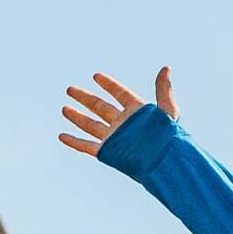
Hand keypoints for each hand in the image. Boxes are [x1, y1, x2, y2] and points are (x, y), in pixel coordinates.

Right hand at [58, 66, 178, 156]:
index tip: (96, 76)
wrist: (166, 166)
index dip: (109, 85)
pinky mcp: (109, 153)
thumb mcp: (168, 112)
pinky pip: (87, 146)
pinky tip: (62, 136)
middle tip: (70, 89)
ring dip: (77, 117)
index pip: (120, 94)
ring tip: (64, 109)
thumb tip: (166, 68)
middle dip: (85, 99)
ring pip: (91, 125)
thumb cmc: (170, 140)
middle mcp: (124, 124)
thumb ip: (164, 90)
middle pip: (100, 107)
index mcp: (137, 113)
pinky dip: (74, 142)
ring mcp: (115, 139)